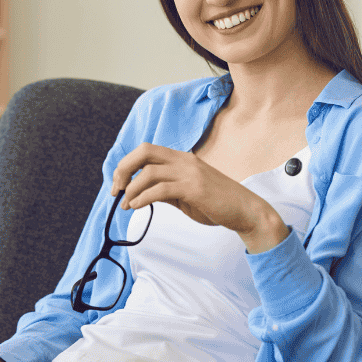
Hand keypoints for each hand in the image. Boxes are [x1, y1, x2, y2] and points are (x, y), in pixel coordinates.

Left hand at [111, 142, 285, 246]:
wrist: (245, 211)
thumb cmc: (216, 203)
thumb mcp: (186, 193)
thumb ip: (166, 190)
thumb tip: (141, 194)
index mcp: (182, 158)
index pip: (147, 150)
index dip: (127, 164)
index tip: (119, 183)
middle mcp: (184, 160)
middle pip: (144, 152)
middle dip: (123, 169)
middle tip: (116, 189)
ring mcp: (190, 172)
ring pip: (149, 172)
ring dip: (132, 189)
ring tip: (126, 204)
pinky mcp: (194, 188)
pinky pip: (160, 189)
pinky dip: (143, 198)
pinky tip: (136, 206)